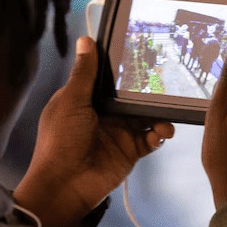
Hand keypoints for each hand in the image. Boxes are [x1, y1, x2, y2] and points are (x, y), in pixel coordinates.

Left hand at [14, 37, 173, 226]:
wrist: (63, 185)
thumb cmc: (59, 141)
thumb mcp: (70, 101)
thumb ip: (84, 73)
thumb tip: (86, 40)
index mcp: (87, 100)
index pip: (110, 80)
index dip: (126, 70)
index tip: (145, 56)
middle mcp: (105, 115)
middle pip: (133, 98)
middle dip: (149, 92)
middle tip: (166, 84)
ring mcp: (119, 134)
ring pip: (146, 118)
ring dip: (159, 115)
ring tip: (165, 117)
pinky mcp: (130, 152)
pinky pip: (150, 139)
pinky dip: (159, 134)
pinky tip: (161, 133)